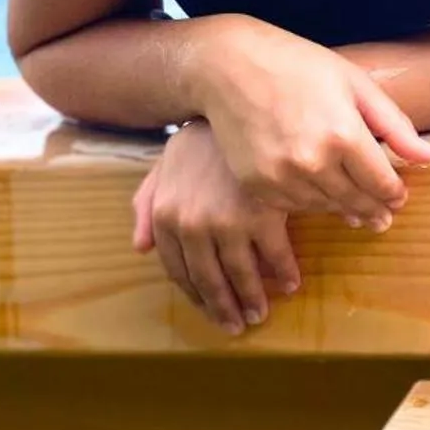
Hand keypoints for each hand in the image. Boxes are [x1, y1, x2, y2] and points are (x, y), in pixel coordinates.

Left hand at [132, 121, 301, 335]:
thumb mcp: (163, 167)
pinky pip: (276, 256)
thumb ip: (146, 205)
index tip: (211, 310)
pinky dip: (284, 273)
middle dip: (225, 309)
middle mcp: (192, 227)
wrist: (235, 104)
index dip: (197, 296)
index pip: (180, 272)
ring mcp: (228, 223)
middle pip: (210, 281)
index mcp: (165, 218)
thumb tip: (139, 248)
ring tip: (261, 313)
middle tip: (238, 325)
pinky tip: (290, 282)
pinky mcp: (263, 214)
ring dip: (254, 300)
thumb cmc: (200, 138)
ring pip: (243, 276)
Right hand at [191, 17, 429, 221]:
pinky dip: (310, 205)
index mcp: (344, 133)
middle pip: (356, 201)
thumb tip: (429, 157)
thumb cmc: (298, 66)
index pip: (382, 183)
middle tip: (384, 219)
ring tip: (357, 215)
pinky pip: (293, 207)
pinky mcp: (256, 185)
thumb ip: (394, 124)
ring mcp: (281, 176)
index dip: (395, 194)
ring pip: (325, 207)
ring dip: (344, 211)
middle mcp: (313, 161)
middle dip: (374, 210)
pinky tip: (320, 200)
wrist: (229, 67)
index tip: (399, 197)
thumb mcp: (355, 83)